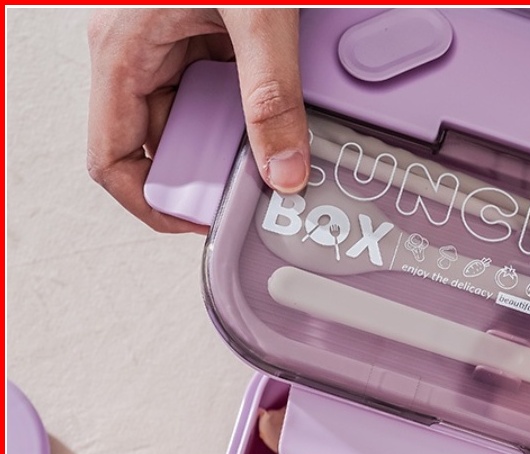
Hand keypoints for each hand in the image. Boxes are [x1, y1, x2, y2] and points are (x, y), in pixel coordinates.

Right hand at [87, 8, 308, 232]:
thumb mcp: (258, 16)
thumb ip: (272, 95)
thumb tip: (284, 171)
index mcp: (121, 50)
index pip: (111, 159)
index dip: (153, 205)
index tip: (201, 223)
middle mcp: (134, 49)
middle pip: (160, 145)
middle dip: (207, 173)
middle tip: (255, 183)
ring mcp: (164, 40)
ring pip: (190, 119)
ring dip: (230, 141)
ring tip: (275, 146)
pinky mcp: (196, 30)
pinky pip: (213, 88)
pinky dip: (244, 109)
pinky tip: (279, 109)